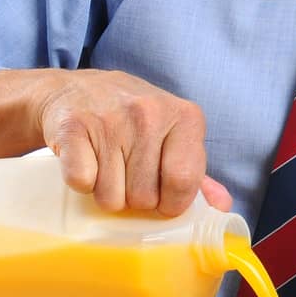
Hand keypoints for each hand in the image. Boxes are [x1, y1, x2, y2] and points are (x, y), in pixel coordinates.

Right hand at [33, 69, 232, 216]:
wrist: (73, 90)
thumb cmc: (131, 120)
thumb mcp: (172, 136)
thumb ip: (196, 173)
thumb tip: (222, 206)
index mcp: (185, 117)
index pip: (184, 181)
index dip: (171, 203)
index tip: (161, 198)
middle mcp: (150, 113)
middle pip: (145, 197)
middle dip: (135, 199)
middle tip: (127, 175)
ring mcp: (111, 118)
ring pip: (111, 198)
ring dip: (106, 193)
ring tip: (106, 166)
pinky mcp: (73, 127)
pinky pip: (82, 182)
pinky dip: (81, 183)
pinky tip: (86, 161)